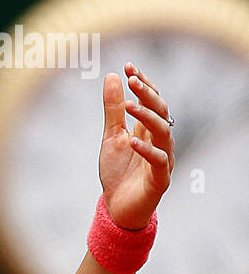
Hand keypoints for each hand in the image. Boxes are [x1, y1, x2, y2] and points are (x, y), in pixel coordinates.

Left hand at [98, 62, 173, 228]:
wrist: (117, 207)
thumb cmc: (118, 171)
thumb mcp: (111, 136)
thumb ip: (113, 110)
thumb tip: (112, 77)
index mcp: (149, 129)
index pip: (151, 101)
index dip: (143, 83)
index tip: (128, 66)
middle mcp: (159, 141)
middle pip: (161, 112)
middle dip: (147, 94)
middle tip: (132, 79)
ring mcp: (162, 159)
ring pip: (163, 132)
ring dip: (146, 117)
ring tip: (129, 105)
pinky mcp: (159, 179)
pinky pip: (158, 161)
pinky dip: (146, 149)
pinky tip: (132, 139)